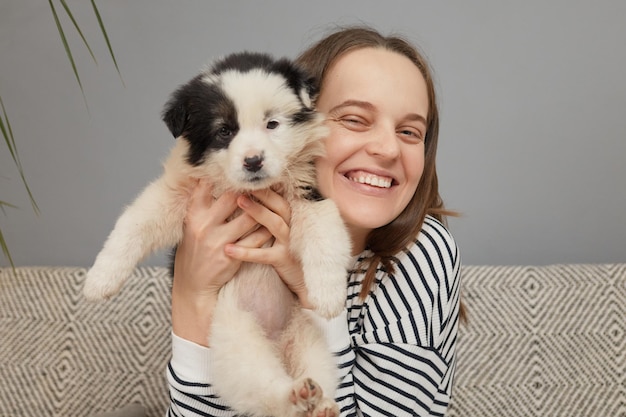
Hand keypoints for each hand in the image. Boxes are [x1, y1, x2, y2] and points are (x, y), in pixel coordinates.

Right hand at [171, 180, 272, 344]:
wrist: (193, 284)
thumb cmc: (194, 249)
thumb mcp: (191, 224)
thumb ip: (200, 202)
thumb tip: (208, 177)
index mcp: (193, 215)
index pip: (207, 188)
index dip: (226, 177)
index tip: (240, 169)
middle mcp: (205, 226)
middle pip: (233, 199)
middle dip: (250, 189)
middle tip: (264, 181)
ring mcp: (219, 242)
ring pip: (250, 218)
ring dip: (264, 208)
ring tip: (275, 199)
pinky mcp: (233, 257)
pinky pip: (257, 239)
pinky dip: (267, 229)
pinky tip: (276, 222)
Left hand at [224, 189, 312, 308]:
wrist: (302, 282)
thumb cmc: (285, 253)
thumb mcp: (280, 233)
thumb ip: (270, 217)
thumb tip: (249, 198)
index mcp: (290, 219)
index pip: (279, 198)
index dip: (265, 187)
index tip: (247, 177)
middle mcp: (292, 228)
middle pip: (279, 206)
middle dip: (262, 194)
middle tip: (242, 183)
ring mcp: (289, 243)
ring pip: (274, 224)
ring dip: (257, 211)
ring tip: (239, 201)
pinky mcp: (283, 260)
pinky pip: (263, 254)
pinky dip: (245, 252)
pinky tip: (228, 249)